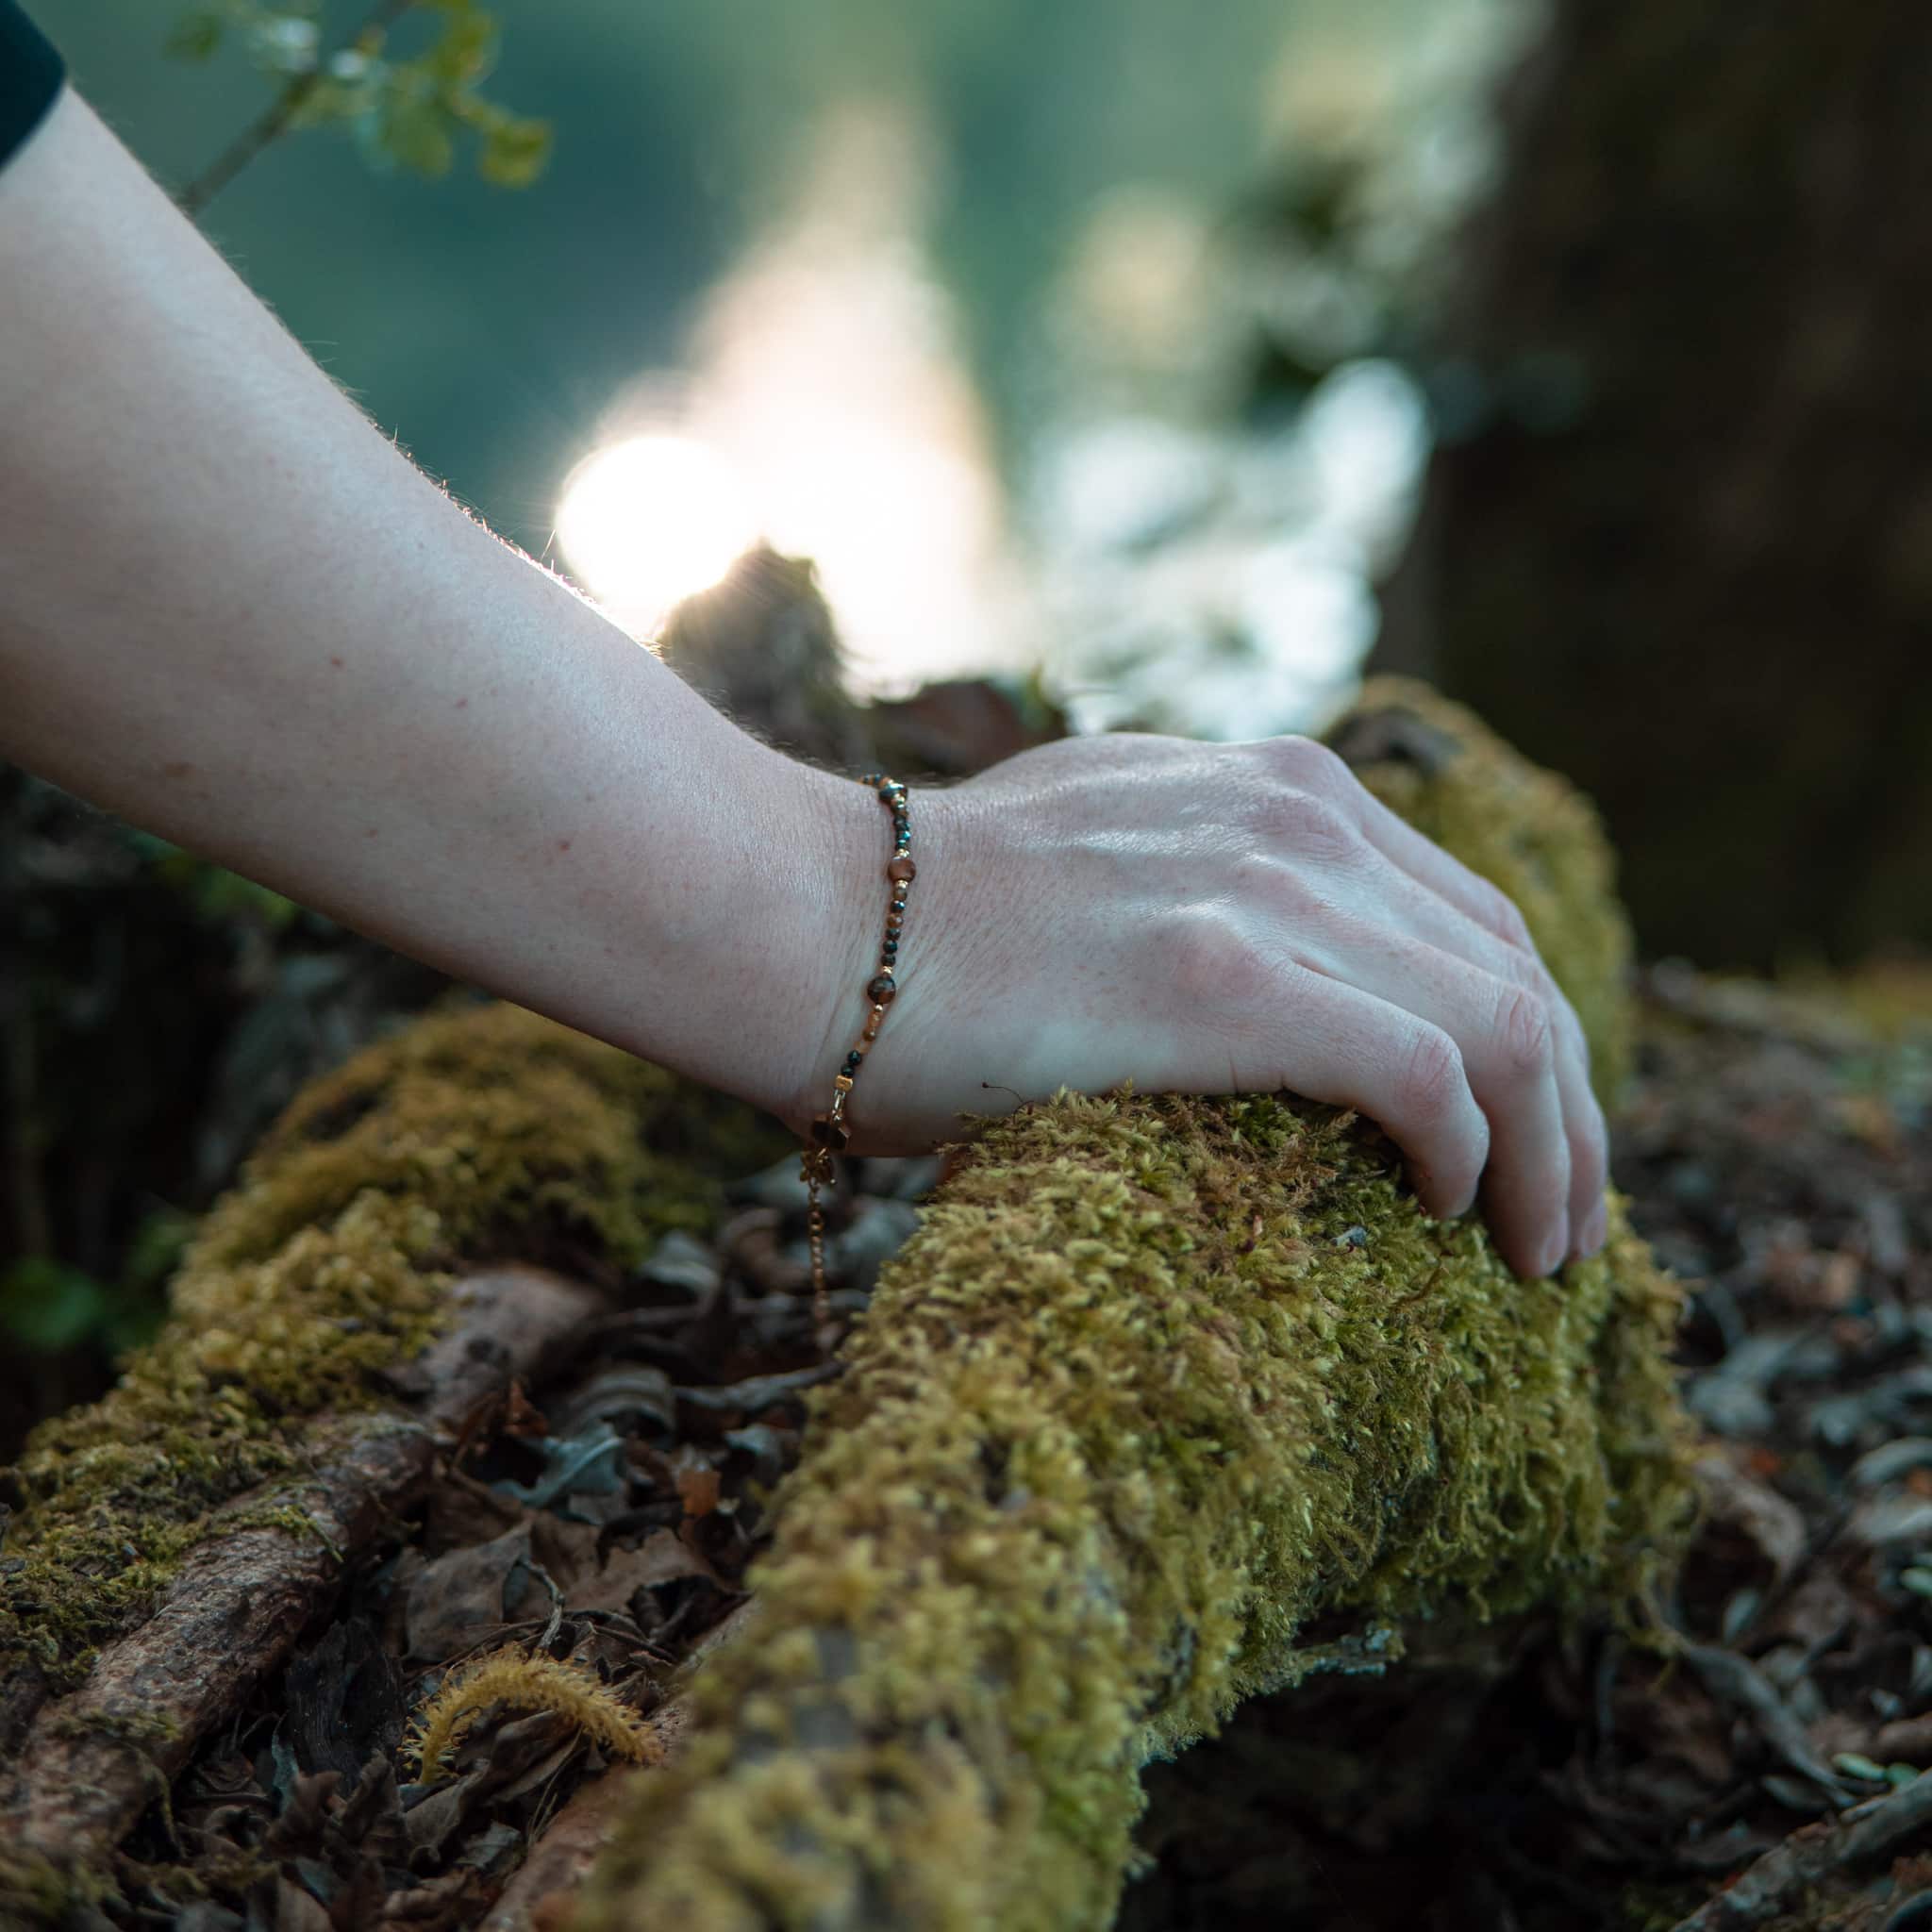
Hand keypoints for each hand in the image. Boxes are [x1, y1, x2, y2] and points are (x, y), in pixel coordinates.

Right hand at [792, 733, 1607, 1279]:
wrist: (799, 919)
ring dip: (1547, 1156)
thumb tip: (1267, 1003)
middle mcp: (1294, 814)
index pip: (1471, 916)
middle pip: (1514, 968)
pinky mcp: (1224, 976)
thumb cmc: (922, 933)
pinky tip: (1445, 1211)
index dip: (1532, 1042)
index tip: (1533, 1145)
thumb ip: (1210, 894)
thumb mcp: (1105, 861)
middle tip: (1564, 1227)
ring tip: (1538, 1253)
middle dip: (1569, 1113)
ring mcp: (1263, 886)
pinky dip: (1470, 1154)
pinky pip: (1429, 1073)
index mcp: (1273, 788)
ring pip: (1505, 1022)